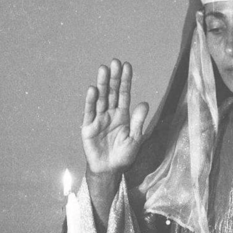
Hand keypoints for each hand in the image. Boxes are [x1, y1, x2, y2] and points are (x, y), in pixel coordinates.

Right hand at [81, 59, 149, 176]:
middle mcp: (110, 114)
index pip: (124, 94)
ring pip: (100, 98)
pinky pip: (90, 112)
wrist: (110, 170)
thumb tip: (144, 103)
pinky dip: (90, 101)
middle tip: (115, 62)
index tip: (127, 66)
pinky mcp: (88, 127)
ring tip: (103, 69)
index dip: (125, 81)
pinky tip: (93, 89)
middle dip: (113, 78)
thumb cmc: (123, 155)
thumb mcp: (135, 139)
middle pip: (111, 92)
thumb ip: (139, 121)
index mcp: (123, 116)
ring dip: (102, 84)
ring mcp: (98, 119)